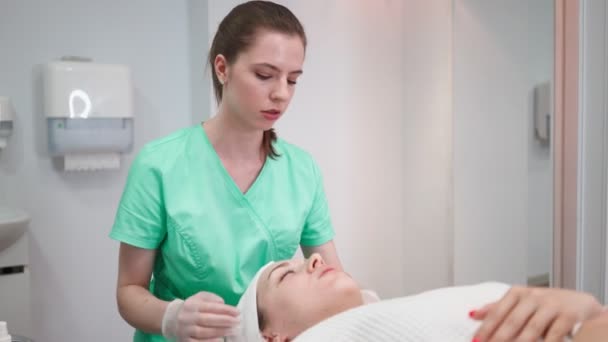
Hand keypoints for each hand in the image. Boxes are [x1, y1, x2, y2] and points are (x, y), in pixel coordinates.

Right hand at [162, 291, 239, 340]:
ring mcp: (185, 330)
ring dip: (220, 332)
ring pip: (203, 332)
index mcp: (192, 305)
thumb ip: (211, 298)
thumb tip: (222, 303)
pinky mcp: (184, 341)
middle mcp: (187, 317)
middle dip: (225, 321)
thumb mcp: (199, 297)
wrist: (172, 319)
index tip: (237, 312)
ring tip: (232, 331)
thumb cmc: (192, 307)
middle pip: (208, 320)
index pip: (211, 307)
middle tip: (237, 322)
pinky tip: (220, 340)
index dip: (225, 310)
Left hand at [470, 286, 602, 341]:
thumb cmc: (547, 305)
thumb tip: (473, 315)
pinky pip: (554, 335)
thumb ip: (498, 308)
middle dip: (499, 338)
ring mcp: (551, 305)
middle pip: (512, 321)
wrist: (582, 304)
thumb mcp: (521, 302)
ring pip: (532, 329)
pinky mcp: (568, 316)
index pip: (497, 312)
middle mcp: (533, 297)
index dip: (486, 328)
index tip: (477, 341)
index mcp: (518, 293)